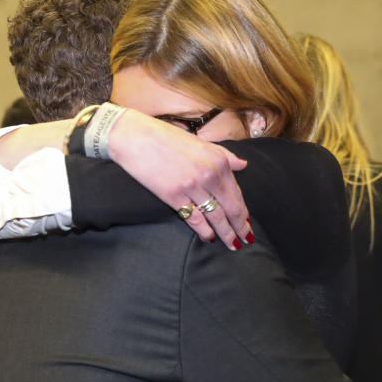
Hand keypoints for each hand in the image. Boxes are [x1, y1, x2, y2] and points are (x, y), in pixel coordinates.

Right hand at [108, 111, 251, 248]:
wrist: (135, 137)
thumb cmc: (165, 137)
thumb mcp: (200, 142)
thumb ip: (224, 154)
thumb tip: (243, 165)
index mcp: (218, 160)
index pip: (237, 193)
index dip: (243, 211)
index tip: (246, 223)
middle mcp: (210, 174)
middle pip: (231, 208)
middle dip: (239, 227)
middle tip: (246, 240)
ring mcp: (192, 186)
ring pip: (216, 216)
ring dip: (226, 233)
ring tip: (232, 245)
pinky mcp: (174, 196)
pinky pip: (194, 218)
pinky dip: (204, 231)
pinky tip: (209, 238)